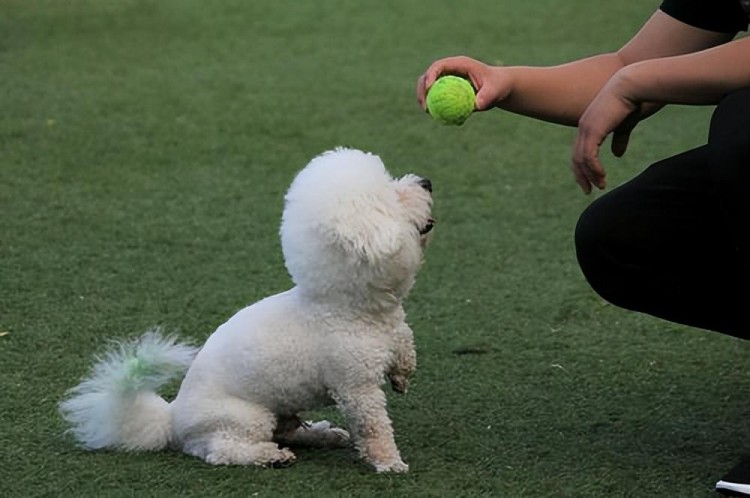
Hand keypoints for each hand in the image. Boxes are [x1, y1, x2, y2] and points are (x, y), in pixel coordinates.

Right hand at [416, 56, 510, 110]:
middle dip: (421, 91)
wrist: (499, 89)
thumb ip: (487, 96)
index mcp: (458, 64)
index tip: (428, 89)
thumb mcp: (495, 90)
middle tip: (424, 107)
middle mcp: (449, 71)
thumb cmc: (498, 86)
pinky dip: (436, 109)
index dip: (430, 76)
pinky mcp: (447, 92)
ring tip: (429, 114)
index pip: (438, 66)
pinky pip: (437, 100)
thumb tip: (477, 105)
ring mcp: (446, 81)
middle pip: (427, 77)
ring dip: (425, 102)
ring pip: (429, 90)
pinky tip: (442, 120)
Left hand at [572, 73, 639, 193]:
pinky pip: (589, 156)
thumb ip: (619, 139)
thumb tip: (617, 154)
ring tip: (599, 186)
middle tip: (588, 190)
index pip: (580, 151)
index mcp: (589, 125)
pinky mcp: (593, 130)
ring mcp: (586, 129)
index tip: (589, 180)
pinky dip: (594, 169)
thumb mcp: (625, 125)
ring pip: (581, 159)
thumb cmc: (633, 101)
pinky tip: (602, 177)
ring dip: (590, 175)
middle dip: (581, 175)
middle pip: (576, 158)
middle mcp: (584, 127)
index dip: (583, 167)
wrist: (634, 85)